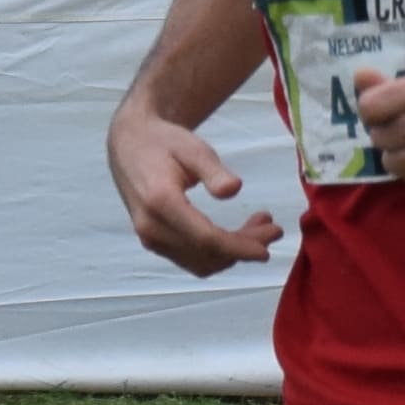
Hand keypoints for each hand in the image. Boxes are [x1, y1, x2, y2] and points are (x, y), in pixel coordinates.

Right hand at [113, 101, 286, 270]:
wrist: (130, 144)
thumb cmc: (164, 142)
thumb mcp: (193, 148)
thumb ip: (213, 170)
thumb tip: (233, 190)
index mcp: (161, 202)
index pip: (206, 238)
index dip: (239, 246)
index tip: (267, 245)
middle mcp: (151, 227)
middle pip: (206, 254)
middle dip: (244, 248)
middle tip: (274, 230)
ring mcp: (150, 238)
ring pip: (200, 262)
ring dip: (234, 253)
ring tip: (261, 227)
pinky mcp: (153, 241)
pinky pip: (191, 259)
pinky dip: (218, 253)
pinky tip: (237, 235)